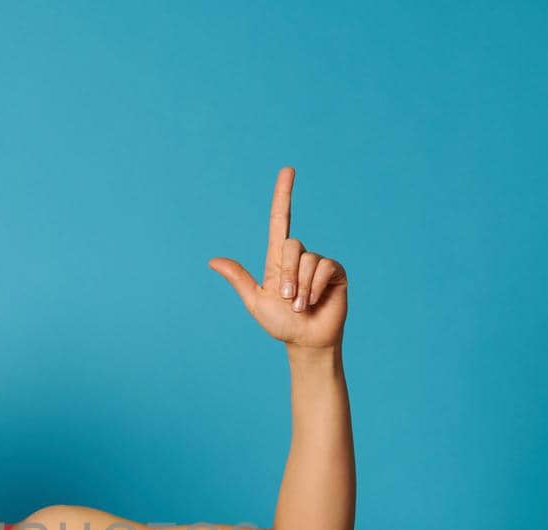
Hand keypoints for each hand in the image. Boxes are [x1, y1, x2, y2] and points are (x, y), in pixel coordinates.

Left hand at [208, 165, 347, 350]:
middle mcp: (299, 257)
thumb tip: (212, 261)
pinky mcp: (335, 272)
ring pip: (308, 259)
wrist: (305, 341)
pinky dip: (315, 286)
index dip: (283, 195)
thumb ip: (239, 279)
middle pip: (291, 244)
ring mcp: (318, 263)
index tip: (288, 170)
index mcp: (278, 260)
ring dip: (301, 288)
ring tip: (301, 306)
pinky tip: (314, 301)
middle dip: (287, 276)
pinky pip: (324, 267)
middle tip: (288, 301)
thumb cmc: (280, 324)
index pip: (280, 220)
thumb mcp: (255, 302)